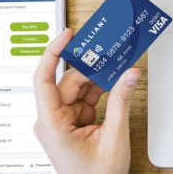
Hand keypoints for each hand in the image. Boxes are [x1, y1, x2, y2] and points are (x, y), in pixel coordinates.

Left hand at [32, 29, 138, 173]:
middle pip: (68, 81)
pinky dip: (100, 90)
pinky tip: (113, 82)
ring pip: (78, 88)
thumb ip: (121, 102)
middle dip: (89, 67)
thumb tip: (128, 74)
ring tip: (115, 64)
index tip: (66, 35)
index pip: (44, 80)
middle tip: (107, 48)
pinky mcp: (72, 121)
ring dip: (97, 78)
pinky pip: (84, 98)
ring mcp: (61, 120)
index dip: (53, 53)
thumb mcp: (114, 138)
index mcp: (52, 125)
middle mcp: (52, 120)